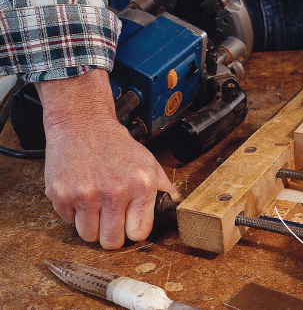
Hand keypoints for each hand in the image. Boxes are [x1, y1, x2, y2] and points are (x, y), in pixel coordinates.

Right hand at [35, 69, 182, 249]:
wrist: (83, 124)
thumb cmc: (115, 143)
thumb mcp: (147, 160)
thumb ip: (163, 185)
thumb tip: (176, 203)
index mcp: (140, 184)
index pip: (139, 233)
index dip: (133, 230)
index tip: (129, 224)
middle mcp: (114, 191)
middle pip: (112, 242)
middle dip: (111, 232)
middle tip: (110, 216)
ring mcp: (86, 194)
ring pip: (89, 236)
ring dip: (91, 224)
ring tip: (95, 202)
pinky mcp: (62, 195)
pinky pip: (68, 222)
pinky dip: (74, 212)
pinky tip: (80, 193)